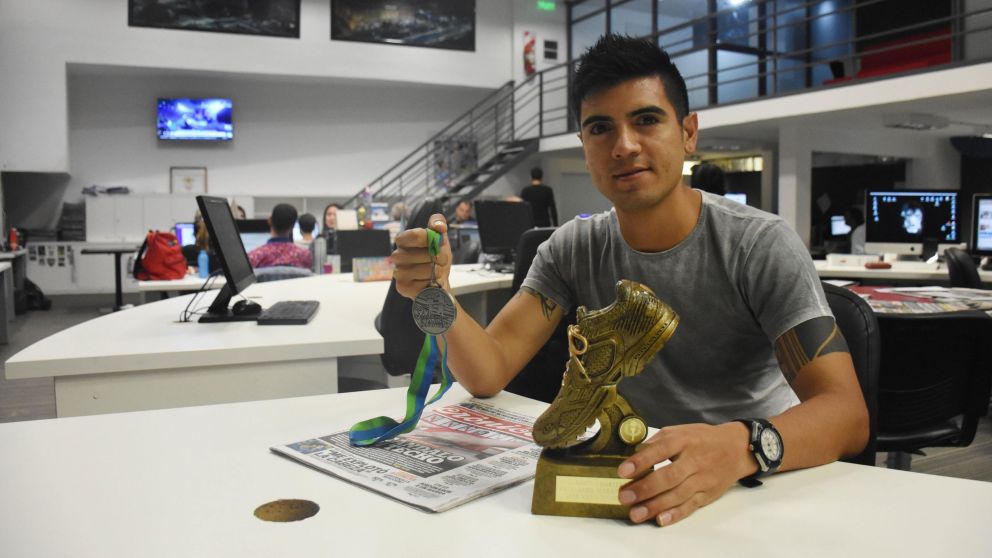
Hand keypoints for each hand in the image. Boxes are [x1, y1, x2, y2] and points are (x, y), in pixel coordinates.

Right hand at [392, 213, 451, 298]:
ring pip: (424, 270)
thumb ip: (438, 224)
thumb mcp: (440, 237)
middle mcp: (397, 255)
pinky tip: (429, 281)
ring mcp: (398, 272)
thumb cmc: (436, 257)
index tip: (439, 241)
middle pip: (423, 254)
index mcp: (403, 240)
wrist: (438, 280)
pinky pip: (423, 284)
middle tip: (441, 259)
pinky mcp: (402, 287)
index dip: (430, 239)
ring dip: (436, 270)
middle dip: (438, 257)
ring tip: (437, 270)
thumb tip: (438, 226)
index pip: (414, 235)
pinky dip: (431, 283)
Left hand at [617, 422, 753, 525]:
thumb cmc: (702, 439)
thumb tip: (635, 453)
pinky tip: (660, 519)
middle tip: (624, 496)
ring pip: (677, 495)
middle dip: (644, 488)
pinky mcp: (708, 494)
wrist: (736, 449)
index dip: (641, 461)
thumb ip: (658, 441)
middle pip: (668, 476)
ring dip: (655, 506)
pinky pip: (690, 506)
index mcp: (684, 441)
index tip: (622, 471)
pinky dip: (675, 514)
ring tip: (635, 513)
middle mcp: (694, 460)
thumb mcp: (680, 431)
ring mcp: (702, 479)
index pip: (660, 450)